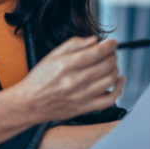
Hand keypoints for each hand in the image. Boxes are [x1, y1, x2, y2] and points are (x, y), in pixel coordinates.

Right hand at [7, 36, 125, 122]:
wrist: (29, 103)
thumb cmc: (40, 79)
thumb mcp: (52, 55)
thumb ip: (74, 44)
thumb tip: (95, 40)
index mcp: (67, 65)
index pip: (96, 53)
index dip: (109, 46)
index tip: (114, 42)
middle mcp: (75, 81)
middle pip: (106, 65)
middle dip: (113, 56)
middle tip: (111, 53)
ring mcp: (82, 96)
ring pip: (110, 80)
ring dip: (115, 69)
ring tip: (112, 64)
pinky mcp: (85, 108)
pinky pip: (109, 99)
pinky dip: (119, 89)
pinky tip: (120, 80)